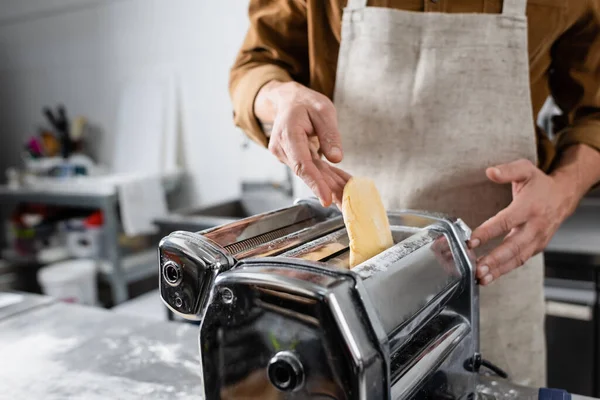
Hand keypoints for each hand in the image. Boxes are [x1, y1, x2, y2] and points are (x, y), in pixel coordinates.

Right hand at [255, 81, 350, 207]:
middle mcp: (283, 148)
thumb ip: (329, 134)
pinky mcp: (293, 159)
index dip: (315, 183)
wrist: (287, 101)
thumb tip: (336, 158)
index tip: (326, 198)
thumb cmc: (304, 103)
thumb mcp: (323, 110)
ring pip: (312, 173)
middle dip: (328, 189)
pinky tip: (342, 186)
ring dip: (331, 184)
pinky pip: (312, 169)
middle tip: (346, 204)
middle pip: (308, 173)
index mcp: (288, 133)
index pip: (301, 163)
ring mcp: (286, 155)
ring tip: (348, 197)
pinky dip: (327, 177)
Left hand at [468, 159, 577, 285]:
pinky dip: (504, 270)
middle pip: (513, 246)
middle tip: (477, 268)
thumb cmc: (540, 184)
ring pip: (517, 258)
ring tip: (481, 278)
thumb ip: (507, 170)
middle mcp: (535, 226)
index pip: (506, 221)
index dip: (488, 232)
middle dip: (494, 259)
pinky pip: (519, 261)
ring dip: (499, 270)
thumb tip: (490, 172)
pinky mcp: (536, 248)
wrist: (564, 196)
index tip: (471, 240)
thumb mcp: (525, 170)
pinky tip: (489, 276)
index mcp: (529, 207)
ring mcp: (537, 239)